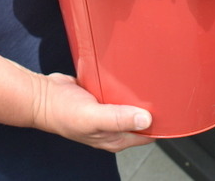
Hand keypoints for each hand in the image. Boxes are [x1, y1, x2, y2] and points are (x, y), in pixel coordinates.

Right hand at [30, 72, 154, 151]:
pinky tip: (128, 75)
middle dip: (152, 107)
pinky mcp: (101, 97)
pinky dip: (124, 86)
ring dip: (138, 94)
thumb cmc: (62, 112)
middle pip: (142, 118)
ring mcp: (107, 112)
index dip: (161, 124)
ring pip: (131, 104)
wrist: (42, 96)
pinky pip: (119, 92)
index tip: (172, 109)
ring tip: (148, 79)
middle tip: (162, 88)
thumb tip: (145, 120)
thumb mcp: (92, 117)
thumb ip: (118, 118)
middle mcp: (114, 127)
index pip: (148, 134)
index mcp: (115, 138)